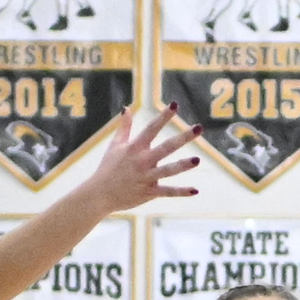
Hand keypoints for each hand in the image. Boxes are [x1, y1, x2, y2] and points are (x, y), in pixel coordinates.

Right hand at [75, 106, 201, 213]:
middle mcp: (142, 161)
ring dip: (183, 165)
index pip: (152, 128)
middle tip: (199, 128)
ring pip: (168, 170)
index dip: (164, 116)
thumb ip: (124, 127)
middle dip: (183, 137)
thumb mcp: (115, 145)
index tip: (175, 104)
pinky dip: (181, 192)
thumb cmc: (108, 168)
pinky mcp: (149, 192)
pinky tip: (195, 190)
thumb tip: (126, 108)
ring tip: (197, 160)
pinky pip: (167, 192)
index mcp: (135, 148)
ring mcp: (146, 177)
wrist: (99, 194)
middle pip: (166, 147)